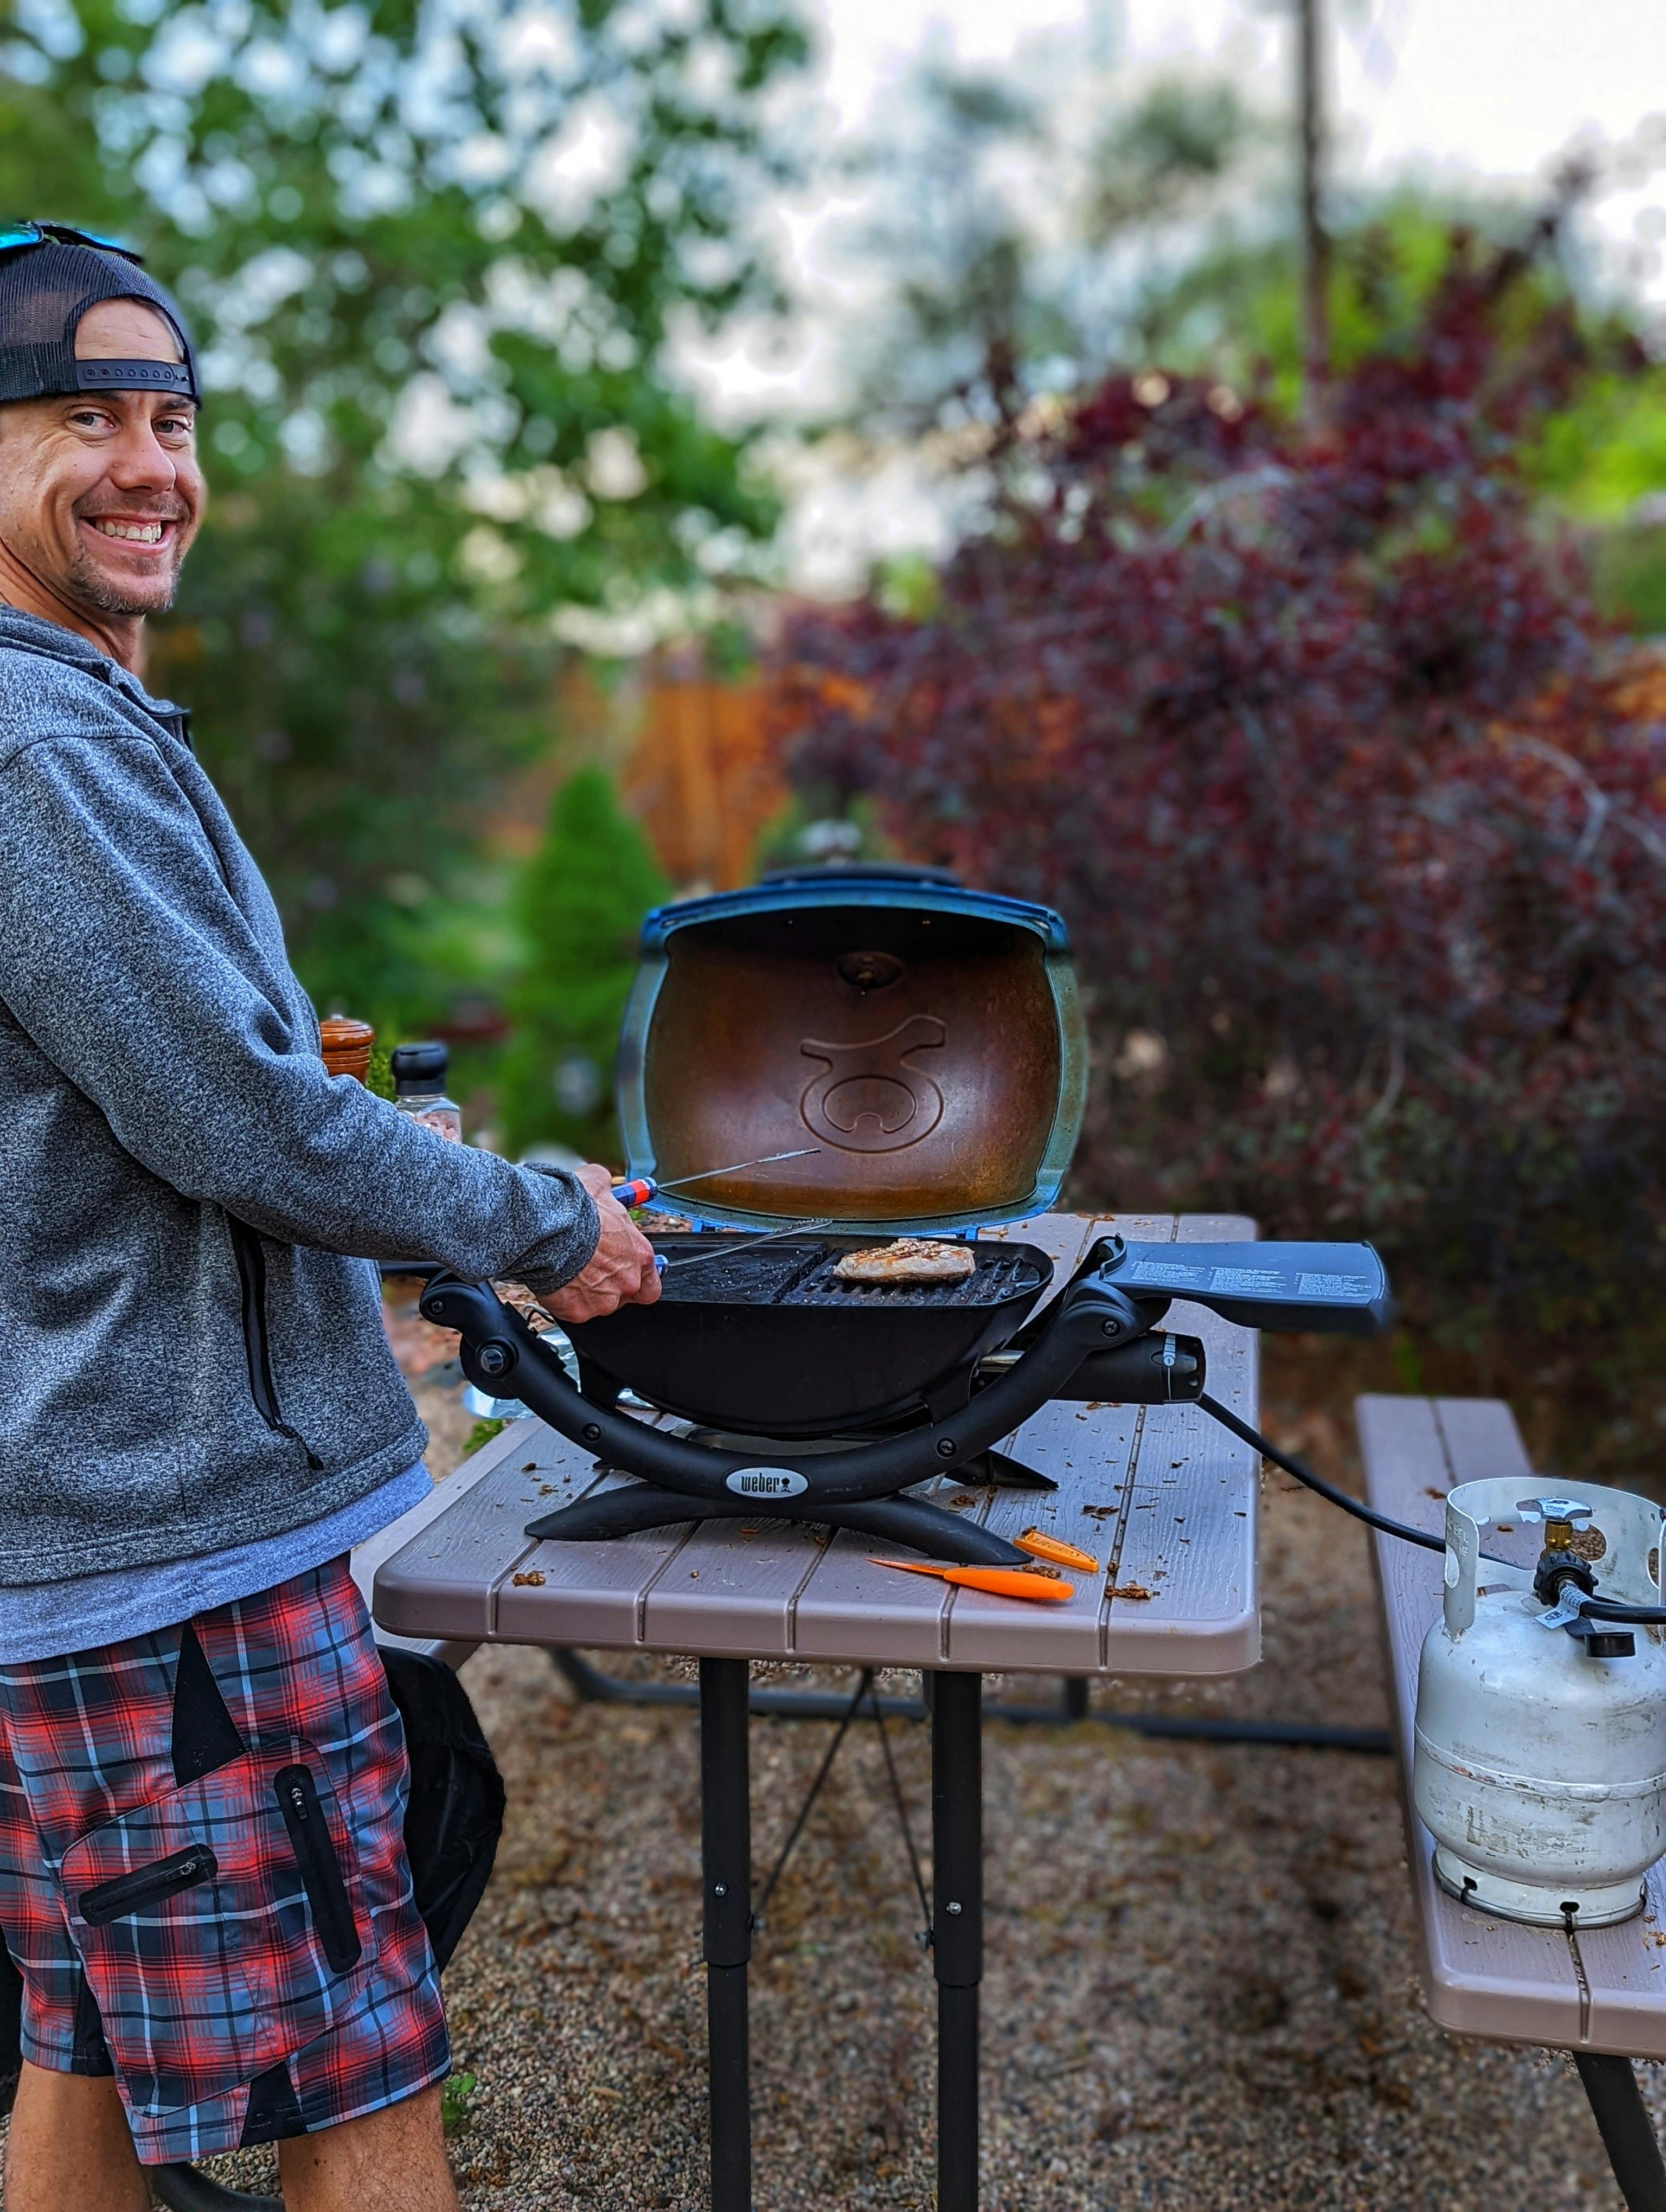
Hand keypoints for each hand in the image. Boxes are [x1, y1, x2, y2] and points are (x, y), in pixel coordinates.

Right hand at [538, 1162, 661, 1324]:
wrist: (546, 1229)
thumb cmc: (575, 1209)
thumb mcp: (598, 1184)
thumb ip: (607, 1188)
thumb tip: (602, 1180)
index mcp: (640, 1254)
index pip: (652, 1280)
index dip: (639, 1276)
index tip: (627, 1268)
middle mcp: (627, 1281)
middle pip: (626, 1294)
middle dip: (612, 1284)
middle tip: (594, 1271)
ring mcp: (604, 1301)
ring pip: (599, 1303)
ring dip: (587, 1291)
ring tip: (570, 1271)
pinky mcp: (578, 1312)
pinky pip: (573, 1310)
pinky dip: (565, 1300)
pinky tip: (556, 1282)